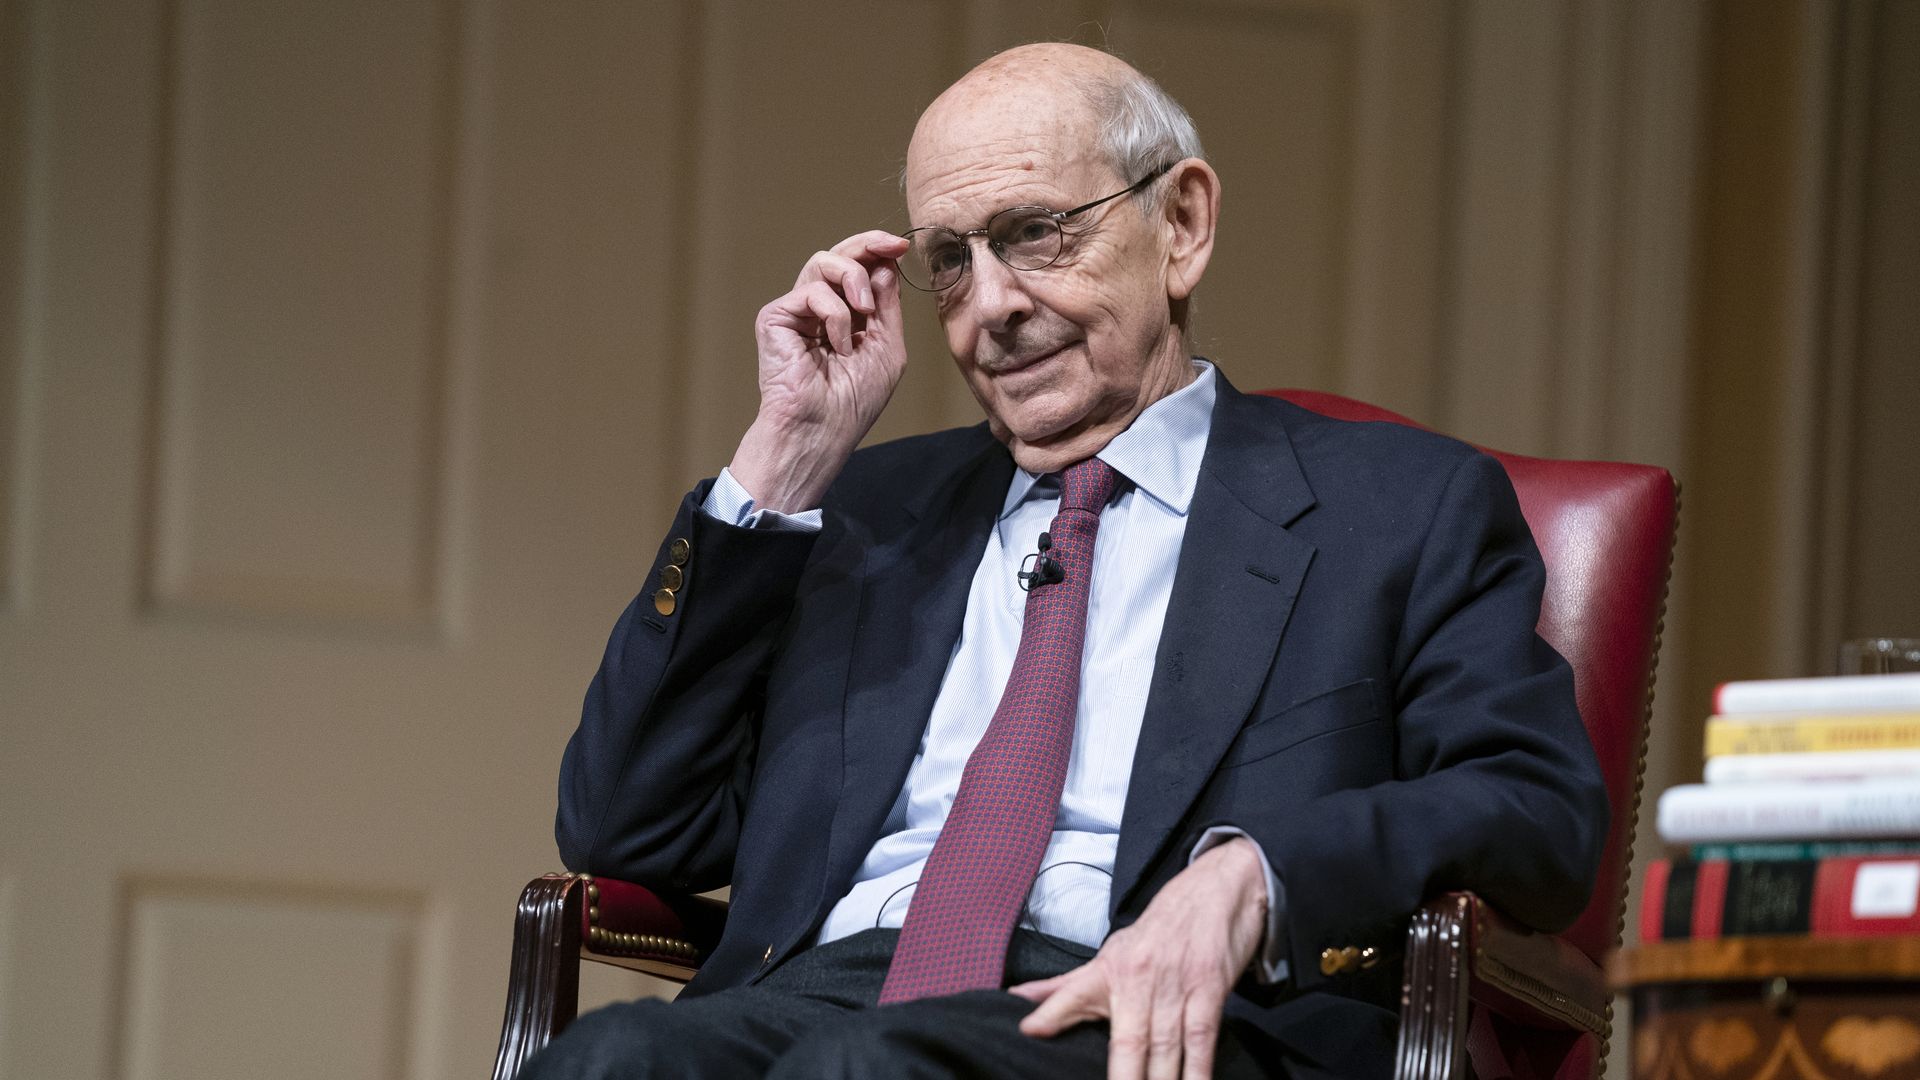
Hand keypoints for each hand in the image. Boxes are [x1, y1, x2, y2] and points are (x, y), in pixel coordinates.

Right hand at [729, 231, 911, 513]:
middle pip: (838, 255)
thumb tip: (885, 263)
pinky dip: (835, 316)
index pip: (859, 270)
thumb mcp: (887, 347)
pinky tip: (837, 346)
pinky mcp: (776, 317)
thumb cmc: (853, 402)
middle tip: (890, 246)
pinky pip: (812, 291)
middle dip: (867, 245)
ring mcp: (796, 311)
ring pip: (823, 262)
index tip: (900, 246)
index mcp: (847, 316)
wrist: (822, 429)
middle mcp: (819, 309)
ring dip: (854, 279)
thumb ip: (886, 305)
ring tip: (864, 313)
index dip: (878, 251)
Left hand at [1011, 838, 1268, 1079]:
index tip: (1029, 1031)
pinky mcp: (1209, 990)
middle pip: (1127, 1042)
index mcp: (1108, 970)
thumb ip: (1065, 986)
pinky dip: (1197, 1070)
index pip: (1072, 994)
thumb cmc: (1154, 934)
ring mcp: (1175, 986)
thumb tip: (1017, 998)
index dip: (1051, 1013)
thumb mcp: (1110, 955)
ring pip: (1164, 1048)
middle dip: (1123, 1077)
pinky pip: (1201, 1039)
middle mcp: (1138, 978)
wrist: (1212, 892)